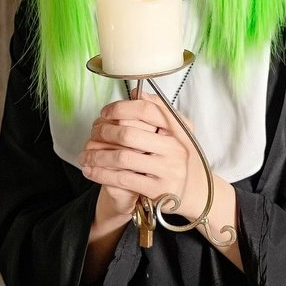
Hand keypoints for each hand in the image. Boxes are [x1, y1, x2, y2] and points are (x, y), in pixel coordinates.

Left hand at [79, 90, 207, 222]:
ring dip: (97, 156)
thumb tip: (136, 93)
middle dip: (104, 133)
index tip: (105, 112)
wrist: (200, 192)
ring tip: (85, 155)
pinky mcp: (158, 190)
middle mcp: (176, 148)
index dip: (121, 108)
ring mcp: (168, 170)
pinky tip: (91, 171)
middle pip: (129, 134)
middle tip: (92, 134)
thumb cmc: (182, 157)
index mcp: (180, 129)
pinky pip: (123, 179)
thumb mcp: (179, 132)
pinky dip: (102, 174)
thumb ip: (160, 111)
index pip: (147, 110)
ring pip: (122, 158)